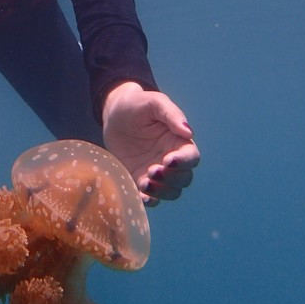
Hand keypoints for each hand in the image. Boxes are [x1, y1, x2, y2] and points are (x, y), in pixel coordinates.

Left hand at [102, 82, 199, 207]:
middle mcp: (171, 160)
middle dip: (172, 179)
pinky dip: (149, 200)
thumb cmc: (137, 105)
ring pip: (171, 191)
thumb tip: (188, 132)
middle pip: (184, 179)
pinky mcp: (140, 180)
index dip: (184, 162)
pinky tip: (141, 195)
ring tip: (145, 183)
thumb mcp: (154, 103)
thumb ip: (172, 114)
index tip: (168, 160)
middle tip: (153, 170)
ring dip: (162, 192)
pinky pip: (150, 197)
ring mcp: (157, 172)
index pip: (192, 157)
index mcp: (179, 142)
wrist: (113, 115)